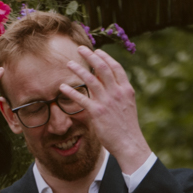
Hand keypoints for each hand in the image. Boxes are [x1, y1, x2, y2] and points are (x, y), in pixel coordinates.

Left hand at [59, 46, 150, 173]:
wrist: (129, 143)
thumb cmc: (127, 126)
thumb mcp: (127, 105)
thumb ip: (118, 93)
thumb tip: (107, 84)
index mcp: (126, 90)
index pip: (115, 67)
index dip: (105, 57)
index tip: (97, 51)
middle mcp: (117, 92)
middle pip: (102, 67)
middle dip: (90, 56)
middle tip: (80, 49)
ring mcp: (107, 102)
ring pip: (91, 79)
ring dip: (78, 69)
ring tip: (69, 63)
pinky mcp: (97, 112)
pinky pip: (81, 98)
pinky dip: (71, 91)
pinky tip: (62, 87)